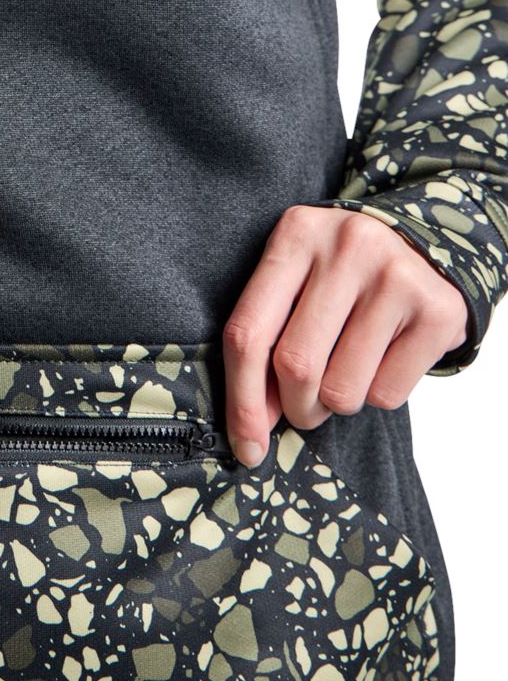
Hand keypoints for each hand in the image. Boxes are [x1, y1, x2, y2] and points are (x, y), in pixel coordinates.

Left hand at [222, 205, 468, 466]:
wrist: (424, 247)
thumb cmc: (342, 275)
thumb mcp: (297, 279)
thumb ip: (266, 336)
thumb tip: (252, 427)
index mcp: (296, 234)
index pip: (248, 332)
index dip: (241, 400)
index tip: (245, 446)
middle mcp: (346, 247)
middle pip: (295, 365)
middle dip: (295, 408)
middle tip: (304, 409)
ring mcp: (396, 275)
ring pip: (342, 390)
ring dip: (336, 405)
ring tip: (346, 375)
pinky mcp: (438, 310)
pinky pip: (387, 394)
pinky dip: (377, 396)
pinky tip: (384, 361)